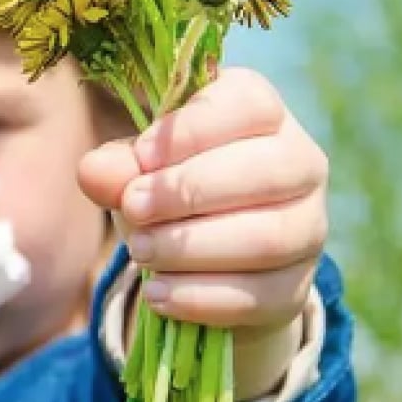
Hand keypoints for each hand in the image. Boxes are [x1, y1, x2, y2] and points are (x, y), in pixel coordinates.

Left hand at [77, 68, 328, 399]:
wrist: (204, 257)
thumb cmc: (172, 187)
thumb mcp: (141, 168)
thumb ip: (118, 165)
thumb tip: (93, 172)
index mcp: (263, 114)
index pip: (250, 104)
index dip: (195, 129)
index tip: (144, 155)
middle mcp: (300, 164)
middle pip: (266, 171)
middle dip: (189, 191)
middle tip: (134, 207)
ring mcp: (308, 227)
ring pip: (267, 238)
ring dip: (193, 247)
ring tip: (140, 252)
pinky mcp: (296, 286)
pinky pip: (260, 295)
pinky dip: (202, 297)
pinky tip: (158, 292)